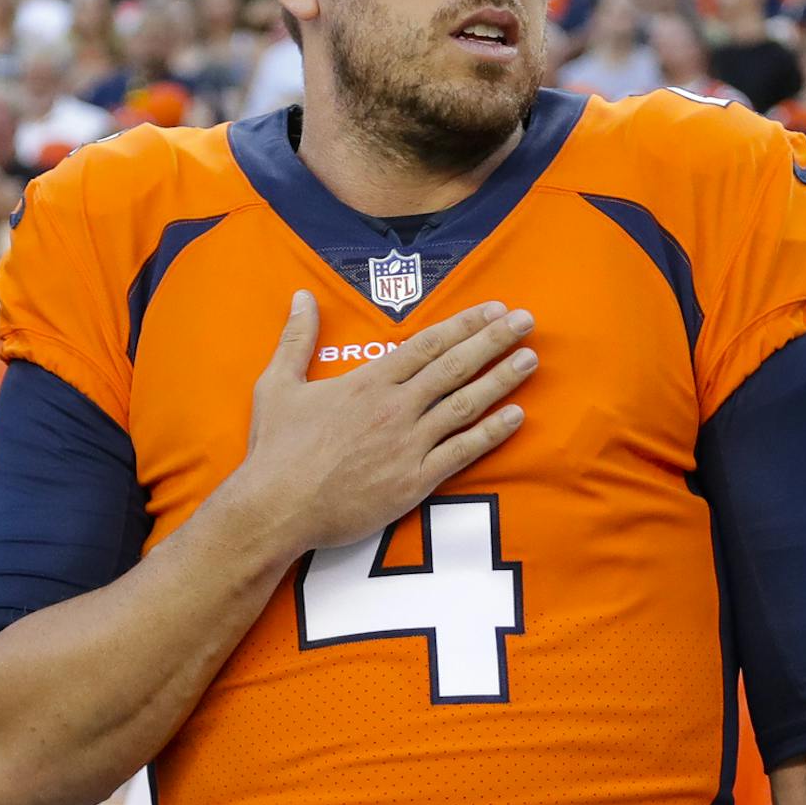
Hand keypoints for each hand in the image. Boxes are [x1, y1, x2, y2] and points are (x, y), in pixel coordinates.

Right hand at [224, 293, 536, 558]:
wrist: (275, 508)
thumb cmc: (275, 449)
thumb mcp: (277, 385)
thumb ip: (297, 339)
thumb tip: (301, 297)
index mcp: (366, 382)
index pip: (426, 344)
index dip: (464, 324)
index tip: (493, 309)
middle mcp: (394, 408)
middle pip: (454, 366)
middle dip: (494, 341)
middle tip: (526, 321)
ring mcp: (407, 445)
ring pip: (465, 405)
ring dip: (501, 380)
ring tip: (530, 359)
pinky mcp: (413, 482)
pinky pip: (461, 453)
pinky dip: (490, 434)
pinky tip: (516, 417)